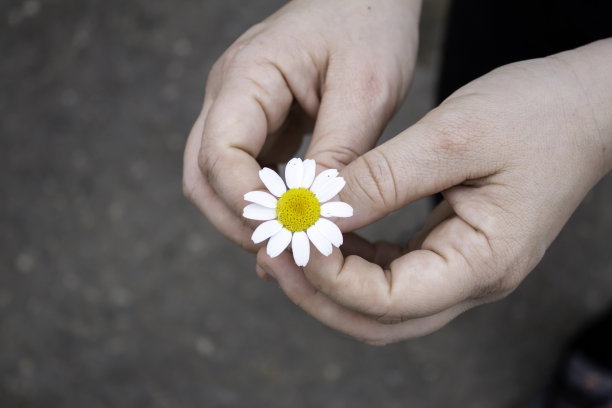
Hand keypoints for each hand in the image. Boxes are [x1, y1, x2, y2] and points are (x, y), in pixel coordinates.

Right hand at [183, 0, 420, 253]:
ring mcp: (238, 109)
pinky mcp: (257, 122)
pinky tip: (296, 219)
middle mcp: (229, 94)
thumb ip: (339, 153)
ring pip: (216, 180)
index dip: (245, 201)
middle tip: (287, 252)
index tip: (288, 230)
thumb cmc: (369, 25)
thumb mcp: (368, 88)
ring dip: (248, 217)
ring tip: (293, 242)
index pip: (218, 153)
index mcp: (248, 74)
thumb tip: (313, 214)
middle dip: (239, 221)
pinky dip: (263, 202)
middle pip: (203, 176)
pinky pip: (244, 172)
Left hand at [258, 39, 611, 344]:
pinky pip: (388, 273)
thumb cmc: (536, 115)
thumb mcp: (454, 137)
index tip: (290, 239)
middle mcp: (470, 281)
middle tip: (271, 254)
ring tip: (285, 243)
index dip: (330, 278)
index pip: (388, 300)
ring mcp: (459, 270)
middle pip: (377, 319)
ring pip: (378, 304)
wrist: (585, 107)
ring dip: (328, 280)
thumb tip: (319, 207)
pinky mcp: (448, 250)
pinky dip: (349, 260)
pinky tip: (322, 232)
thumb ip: (385, 178)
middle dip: (317, 293)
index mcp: (482, 263)